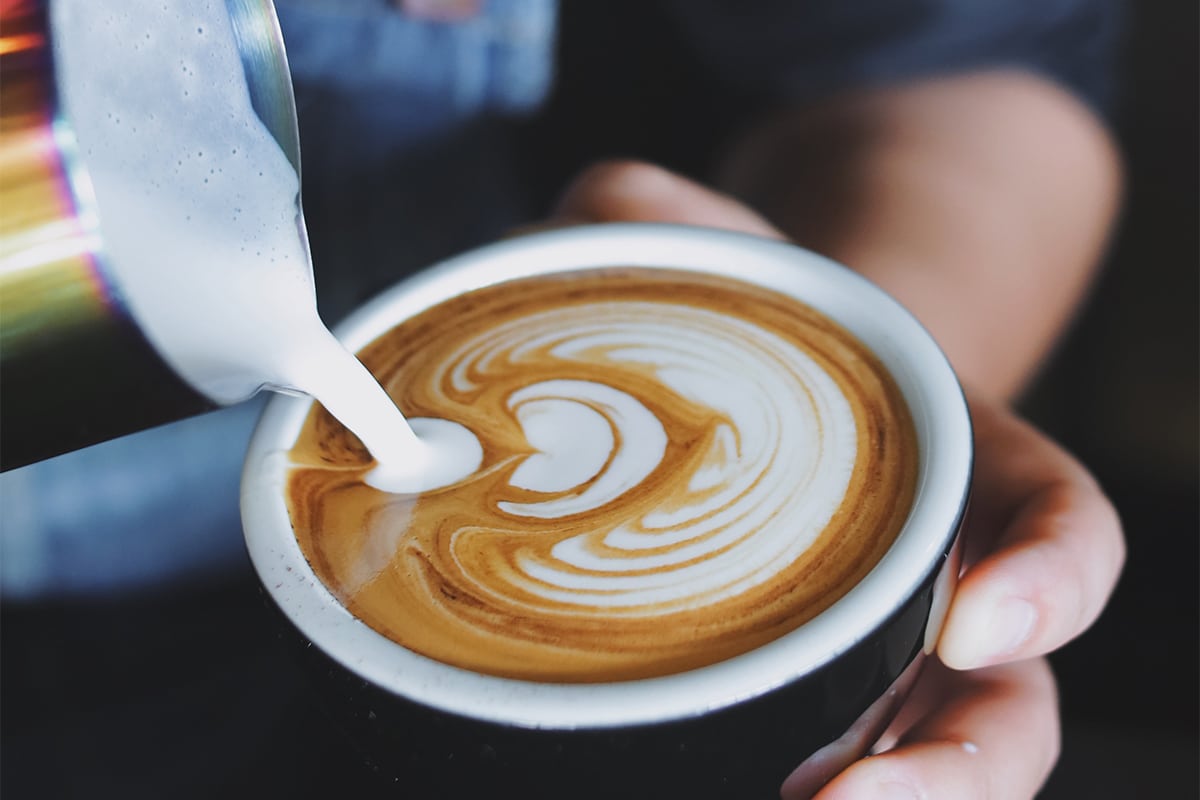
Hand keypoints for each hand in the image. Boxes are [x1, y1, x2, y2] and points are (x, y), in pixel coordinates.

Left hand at [553, 160, 1125, 799]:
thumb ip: (639, 217)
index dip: (1049, 576)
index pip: (1056, 520)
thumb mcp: (705, 243)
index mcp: (958, 454)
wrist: (761, 373)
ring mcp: (881, 640)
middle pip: (1007, 696)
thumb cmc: (748, 315)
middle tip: (845, 798)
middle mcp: (944, 566)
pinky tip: (705, 793)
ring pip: (930, 752)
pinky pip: (822, 749)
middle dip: (958, 769)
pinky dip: (776, 783)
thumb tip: (559, 225)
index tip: (980, 619)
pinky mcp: (803, 680)